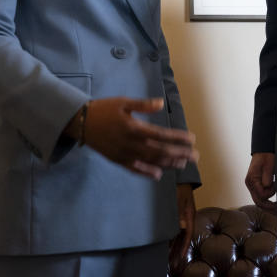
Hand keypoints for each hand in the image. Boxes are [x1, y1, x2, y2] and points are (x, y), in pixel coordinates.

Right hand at [81, 97, 198, 179]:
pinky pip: (135, 169)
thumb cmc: (104, 109)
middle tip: (196, 156)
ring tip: (184, 163)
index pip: (161, 135)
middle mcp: (131, 144)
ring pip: (151, 161)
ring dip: (169, 163)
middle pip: (160, 151)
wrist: (81, 122)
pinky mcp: (118, 160)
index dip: (178, 138)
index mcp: (134, 128)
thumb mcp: (123, 102)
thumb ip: (143, 104)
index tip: (192, 139)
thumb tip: (161, 103)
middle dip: (180, 153)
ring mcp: (125, 154)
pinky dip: (148, 172)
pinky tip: (159, 174)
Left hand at [169, 183, 196, 269]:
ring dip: (173, 246)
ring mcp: (181, 216)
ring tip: (168, 259)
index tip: (179, 258)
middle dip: (177, 251)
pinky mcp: (175, 213)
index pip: (188, 235)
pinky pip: (173, 229)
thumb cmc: (179, 186)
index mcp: (189, 215)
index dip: (184, 247)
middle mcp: (186, 218)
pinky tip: (164, 244)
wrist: (178, 175)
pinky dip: (170, 238)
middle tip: (173, 265)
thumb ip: (179, 212)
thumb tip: (181, 227)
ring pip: (178, 235)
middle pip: (182, 238)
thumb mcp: (178, 198)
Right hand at [245, 153, 276, 213]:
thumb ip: (267, 177)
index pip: (261, 194)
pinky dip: (267, 202)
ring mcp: (252, 187)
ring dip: (268, 206)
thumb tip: (267, 187)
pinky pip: (260, 198)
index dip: (270, 193)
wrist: (264, 151)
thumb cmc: (267, 157)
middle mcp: (250, 185)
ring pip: (259, 202)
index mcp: (252, 180)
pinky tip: (274, 205)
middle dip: (269, 208)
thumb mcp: (268, 166)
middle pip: (258, 202)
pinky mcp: (256, 187)